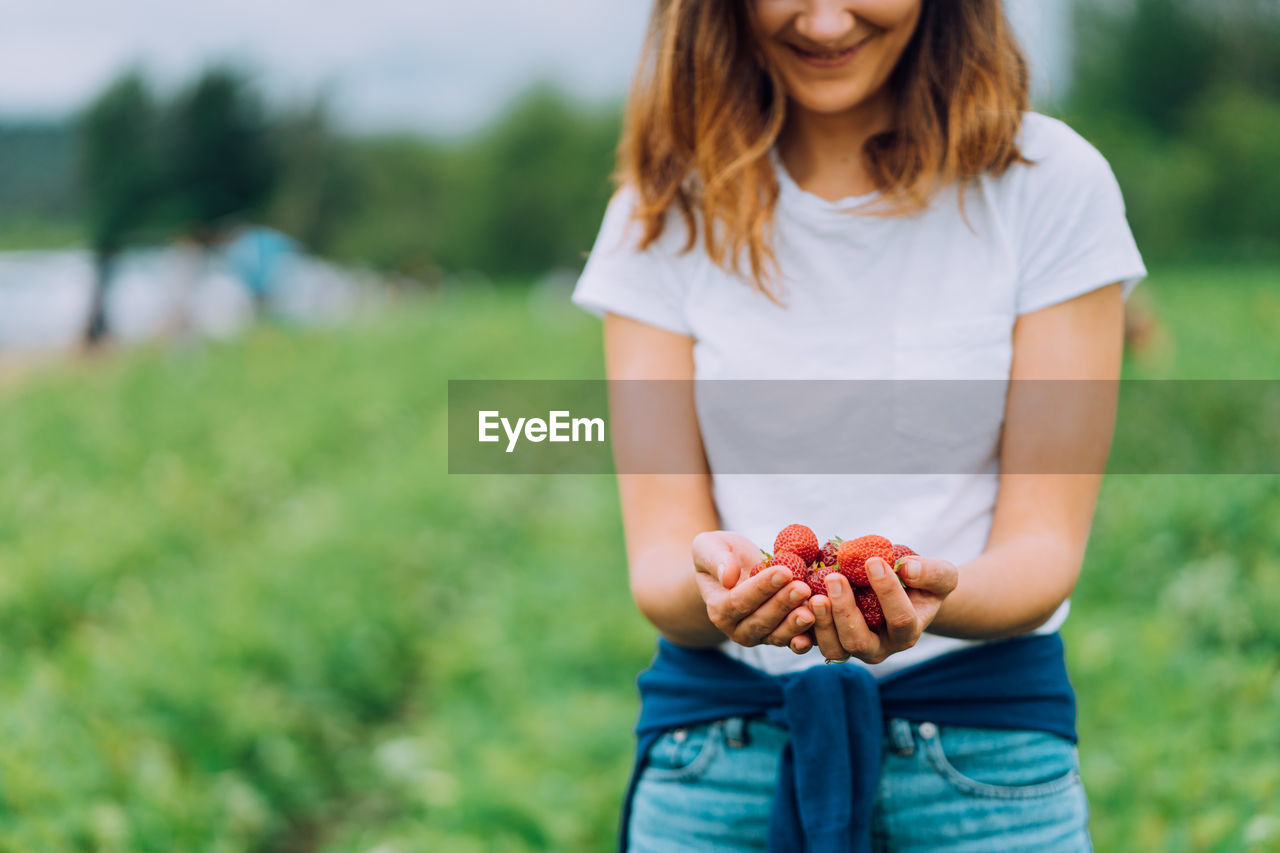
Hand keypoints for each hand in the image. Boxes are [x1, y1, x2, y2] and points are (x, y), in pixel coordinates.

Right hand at [692, 531, 815, 647]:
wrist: (734, 568)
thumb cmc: (720, 553)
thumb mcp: (709, 547)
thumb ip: (715, 560)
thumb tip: (727, 578)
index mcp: (719, 609)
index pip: (740, 601)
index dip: (761, 588)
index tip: (783, 571)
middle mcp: (738, 629)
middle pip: (761, 621)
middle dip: (783, 604)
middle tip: (803, 588)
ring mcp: (761, 636)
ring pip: (778, 635)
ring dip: (796, 623)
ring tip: (813, 607)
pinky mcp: (781, 636)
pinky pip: (794, 641)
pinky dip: (807, 638)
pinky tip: (821, 627)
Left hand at [803, 555, 957, 663]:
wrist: (901, 593)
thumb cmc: (922, 582)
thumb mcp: (939, 575)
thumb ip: (932, 574)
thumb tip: (908, 570)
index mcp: (906, 633)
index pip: (900, 619)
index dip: (888, 592)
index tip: (873, 561)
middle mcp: (878, 647)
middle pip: (859, 642)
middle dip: (845, 611)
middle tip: (834, 578)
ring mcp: (851, 646)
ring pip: (833, 647)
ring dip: (821, 622)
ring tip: (813, 593)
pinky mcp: (828, 639)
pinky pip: (811, 642)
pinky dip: (800, 629)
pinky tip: (794, 606)